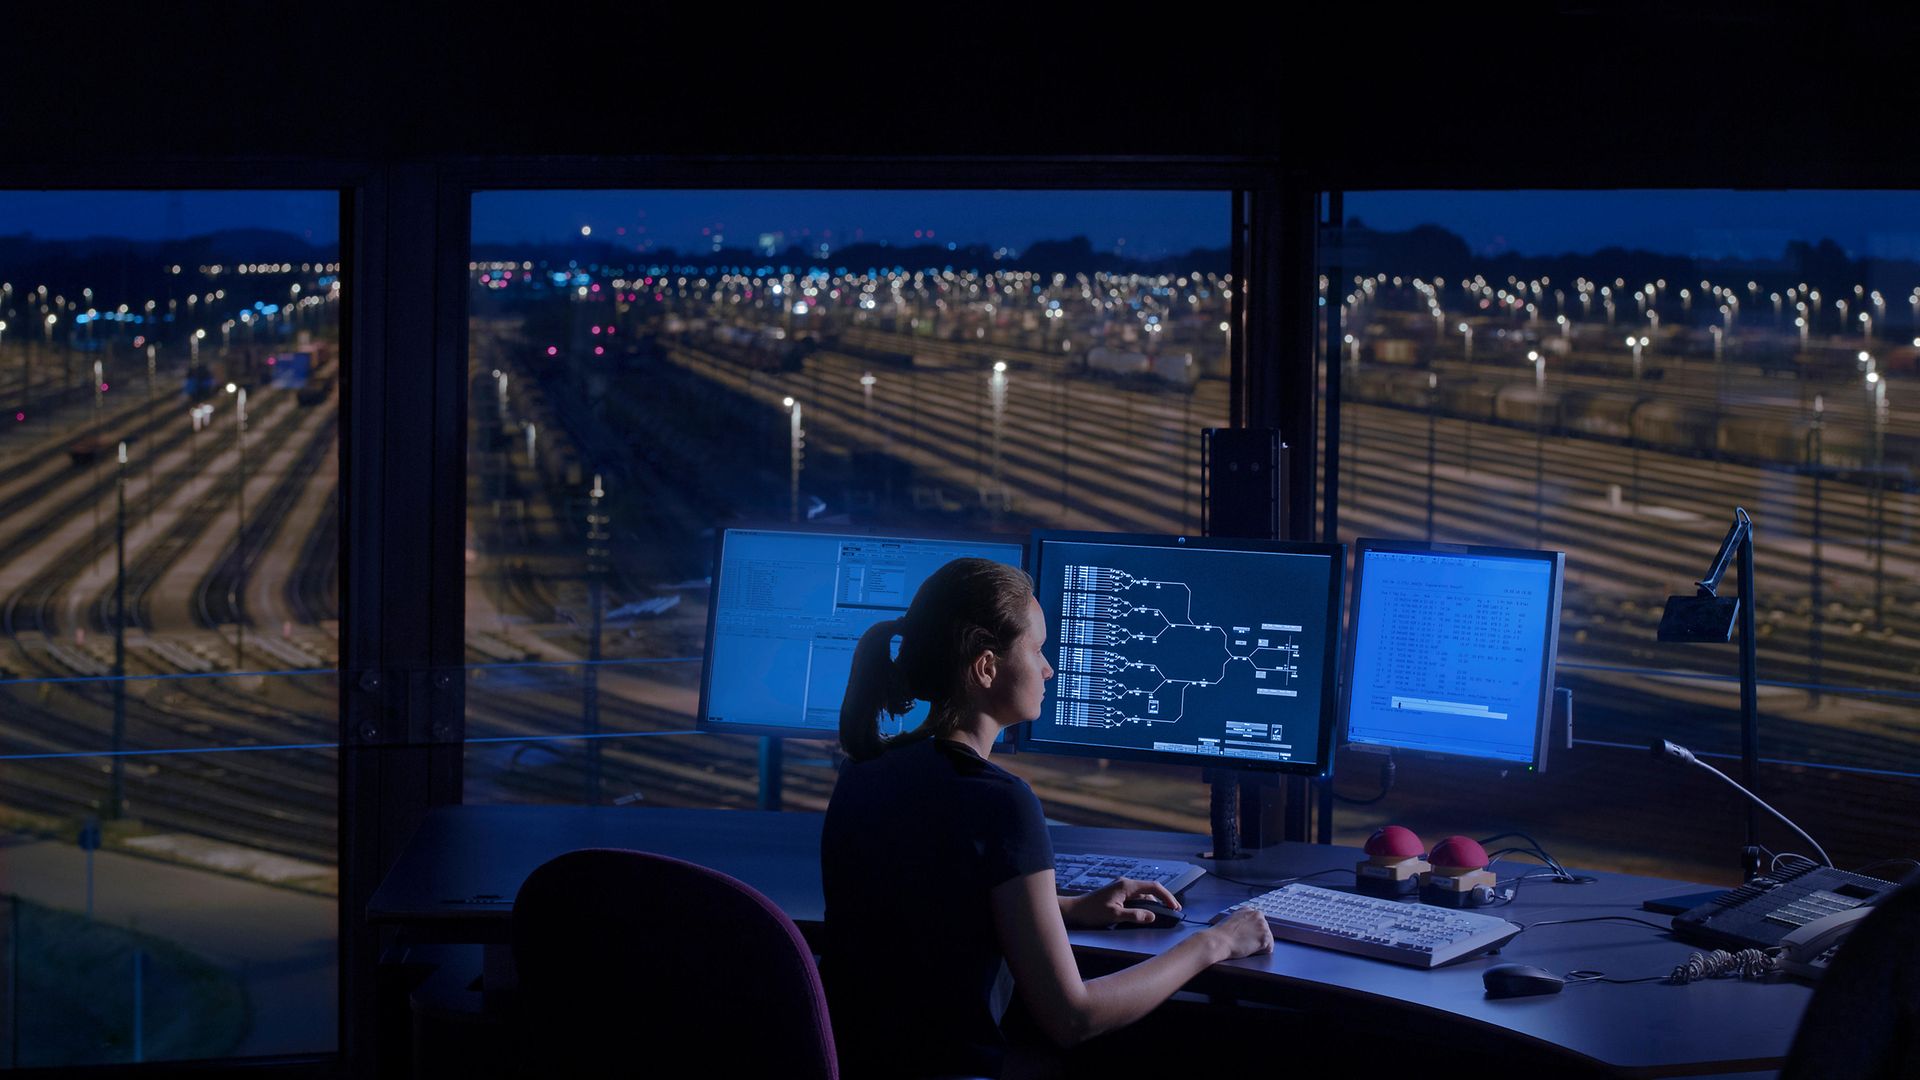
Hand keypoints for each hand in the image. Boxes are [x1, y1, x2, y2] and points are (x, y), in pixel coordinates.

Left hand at [1059, 877, 1179, 928]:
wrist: (1074, 910)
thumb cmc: (1092, 912)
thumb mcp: (1114, 915)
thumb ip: (1134, 915)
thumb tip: (1152, 916)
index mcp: (1126, 885)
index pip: (1153, 887)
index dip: (1167, 896)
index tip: (1175, 907)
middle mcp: (1125, 884)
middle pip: (1150, 889)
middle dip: (1164, 898)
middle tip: (1174, 910)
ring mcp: (1121, 888)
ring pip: (1143, 894)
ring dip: (1155, 902)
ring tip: (1165, 912)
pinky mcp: (1118, 894)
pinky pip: (1136, 897)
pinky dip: (1145, 904)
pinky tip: (1147, 912)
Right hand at [1203, 907, 1272, 959]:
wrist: (1219, 941)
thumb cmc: (1221, 934)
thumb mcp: (1231, 920)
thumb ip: (1242, 921)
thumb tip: (1246, 929)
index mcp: (1249, 910)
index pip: (1257, 923)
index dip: (1251, 933)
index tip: (1244, 937)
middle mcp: (1258, 915)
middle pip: (1264, 931)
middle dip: (1256, 938)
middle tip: (1243, 942)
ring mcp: (1263, 925)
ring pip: (1267, 940)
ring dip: (1258, 945)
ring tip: (1245, 945)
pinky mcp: (1265, 937)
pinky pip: (1269, 949)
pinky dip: (1261, 952)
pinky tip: (1249, 949)